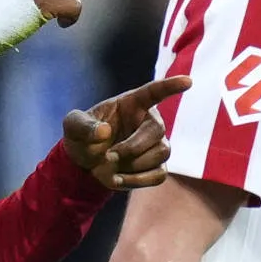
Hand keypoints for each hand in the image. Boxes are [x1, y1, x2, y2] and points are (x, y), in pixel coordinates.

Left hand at [63, 74, 185, 191]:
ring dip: (133, 164)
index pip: (155, 92)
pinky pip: (159, 175)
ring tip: (109, 167)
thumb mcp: (72, 126)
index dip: (171, 86)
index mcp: (132, 103)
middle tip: (109, 156)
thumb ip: (83, 125)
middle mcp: (149, 122)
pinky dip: (137, 180)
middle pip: (157, 131)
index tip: (188, 81)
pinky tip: (117, 179)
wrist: (86, 163)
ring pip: (160, 153)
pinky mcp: (157, 166)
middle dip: (133, 147)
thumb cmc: (82, 136)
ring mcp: (157, 145)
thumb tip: (104, 132)